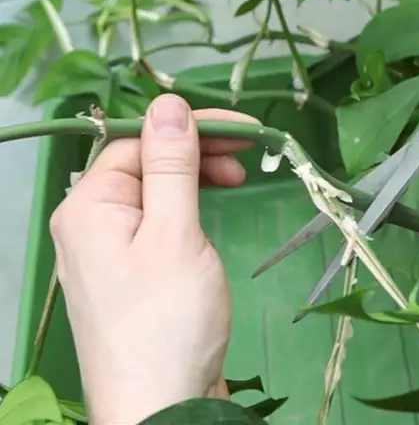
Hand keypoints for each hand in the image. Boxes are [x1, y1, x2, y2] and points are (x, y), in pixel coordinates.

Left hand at [50, 95, 257, 423]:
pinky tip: (210, 217)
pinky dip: (187, 212)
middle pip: (142, 164)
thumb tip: (168, 104)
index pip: (137, 141)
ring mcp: (107, 254)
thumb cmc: (169, 320)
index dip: (191, 128)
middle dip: (196, 152)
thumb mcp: (176, 232)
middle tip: (250, 156)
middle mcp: (88, 225)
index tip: (246, 129)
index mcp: (88, 207)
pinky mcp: (130, 278)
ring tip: (238, 183)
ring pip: (152, 194)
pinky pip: (155, 225)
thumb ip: (172, 165)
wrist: (162, 407)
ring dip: (195, 179)